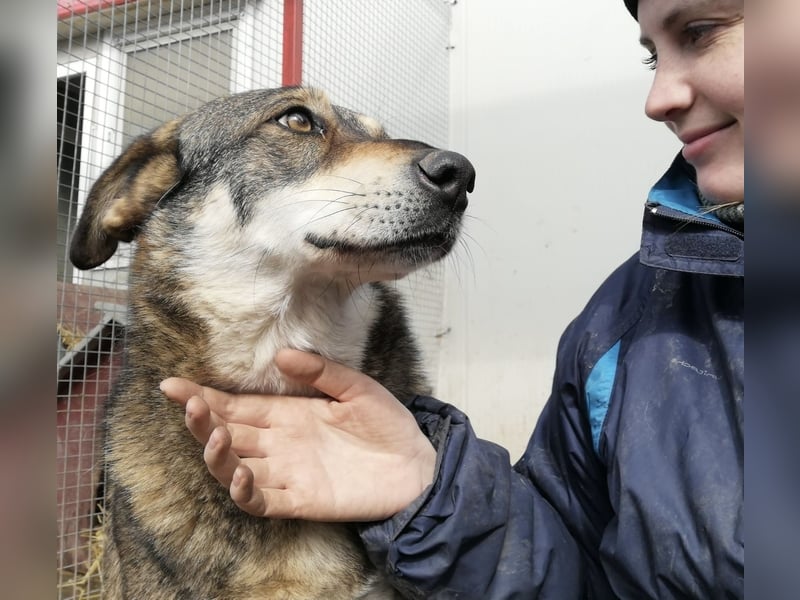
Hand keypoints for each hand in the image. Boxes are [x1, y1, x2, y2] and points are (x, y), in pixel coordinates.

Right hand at [160, 349, 435, 521]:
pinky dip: (243, 491)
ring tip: (213, 434)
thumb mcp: (356, 387)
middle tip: (188, 404)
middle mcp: (278, 443)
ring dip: (216, 455)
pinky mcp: (298, 500)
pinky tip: (239, 474)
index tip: (171, 384)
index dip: (202, 396)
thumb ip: (320, 371)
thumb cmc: (387, 423)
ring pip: (233, 468)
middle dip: (200, 420)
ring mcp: (285, 473)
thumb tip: (281, 353)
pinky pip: (259, 501)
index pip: (234, 405)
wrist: (417, 462)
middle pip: (226, 433)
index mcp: (286, 413)